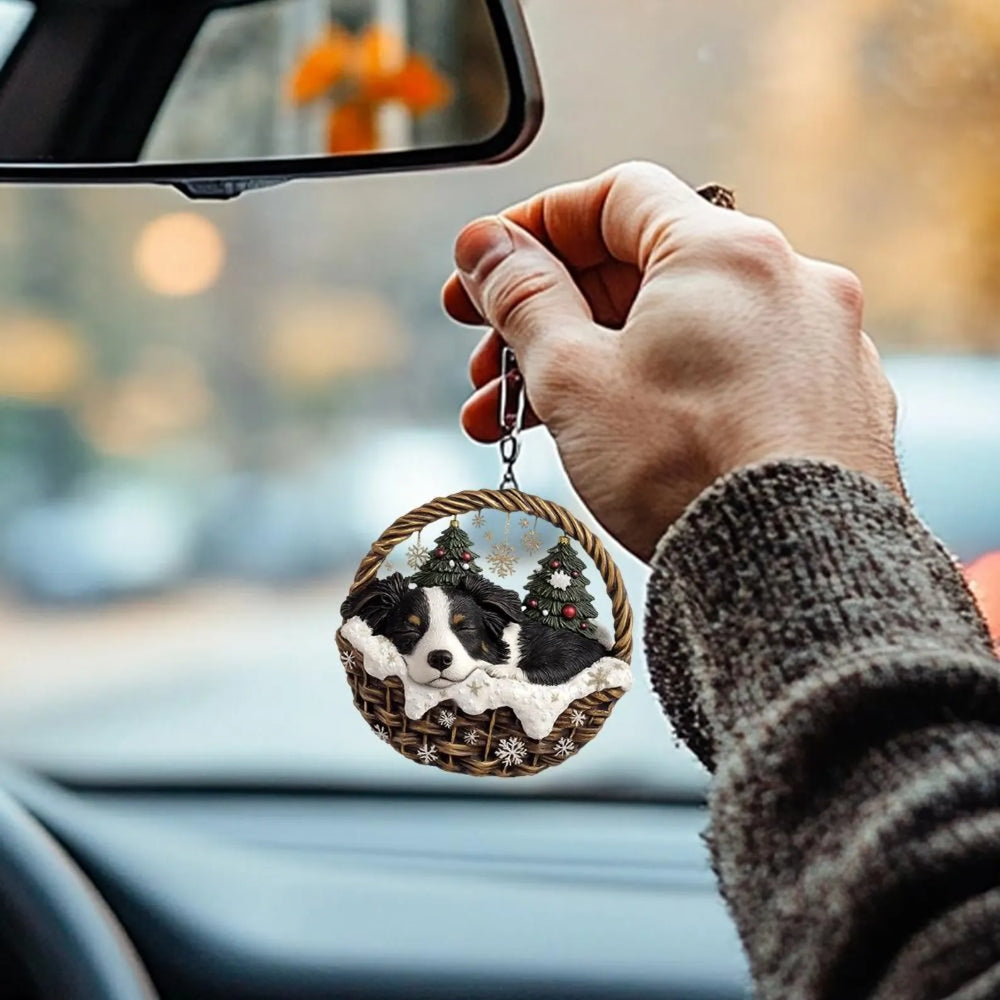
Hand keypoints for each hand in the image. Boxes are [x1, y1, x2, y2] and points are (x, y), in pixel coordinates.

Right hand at [442, 161, 900, 561]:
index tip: (488, 269)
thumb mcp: (574, 376)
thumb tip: (483, 244)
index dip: (537, 226)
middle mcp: (787, 279)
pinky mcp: (831, 402)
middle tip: (489, 365)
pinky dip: (663, 390)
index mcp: (723, 251)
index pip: (615, 197)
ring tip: (523, 422)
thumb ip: (523, 297)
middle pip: (643, 271)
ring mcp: (818, 343)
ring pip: (681, 331)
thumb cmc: (683, 466)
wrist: (794, 571)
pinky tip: (614, 439)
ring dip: (595, 365)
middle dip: (551, 316)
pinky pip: (728, 374)